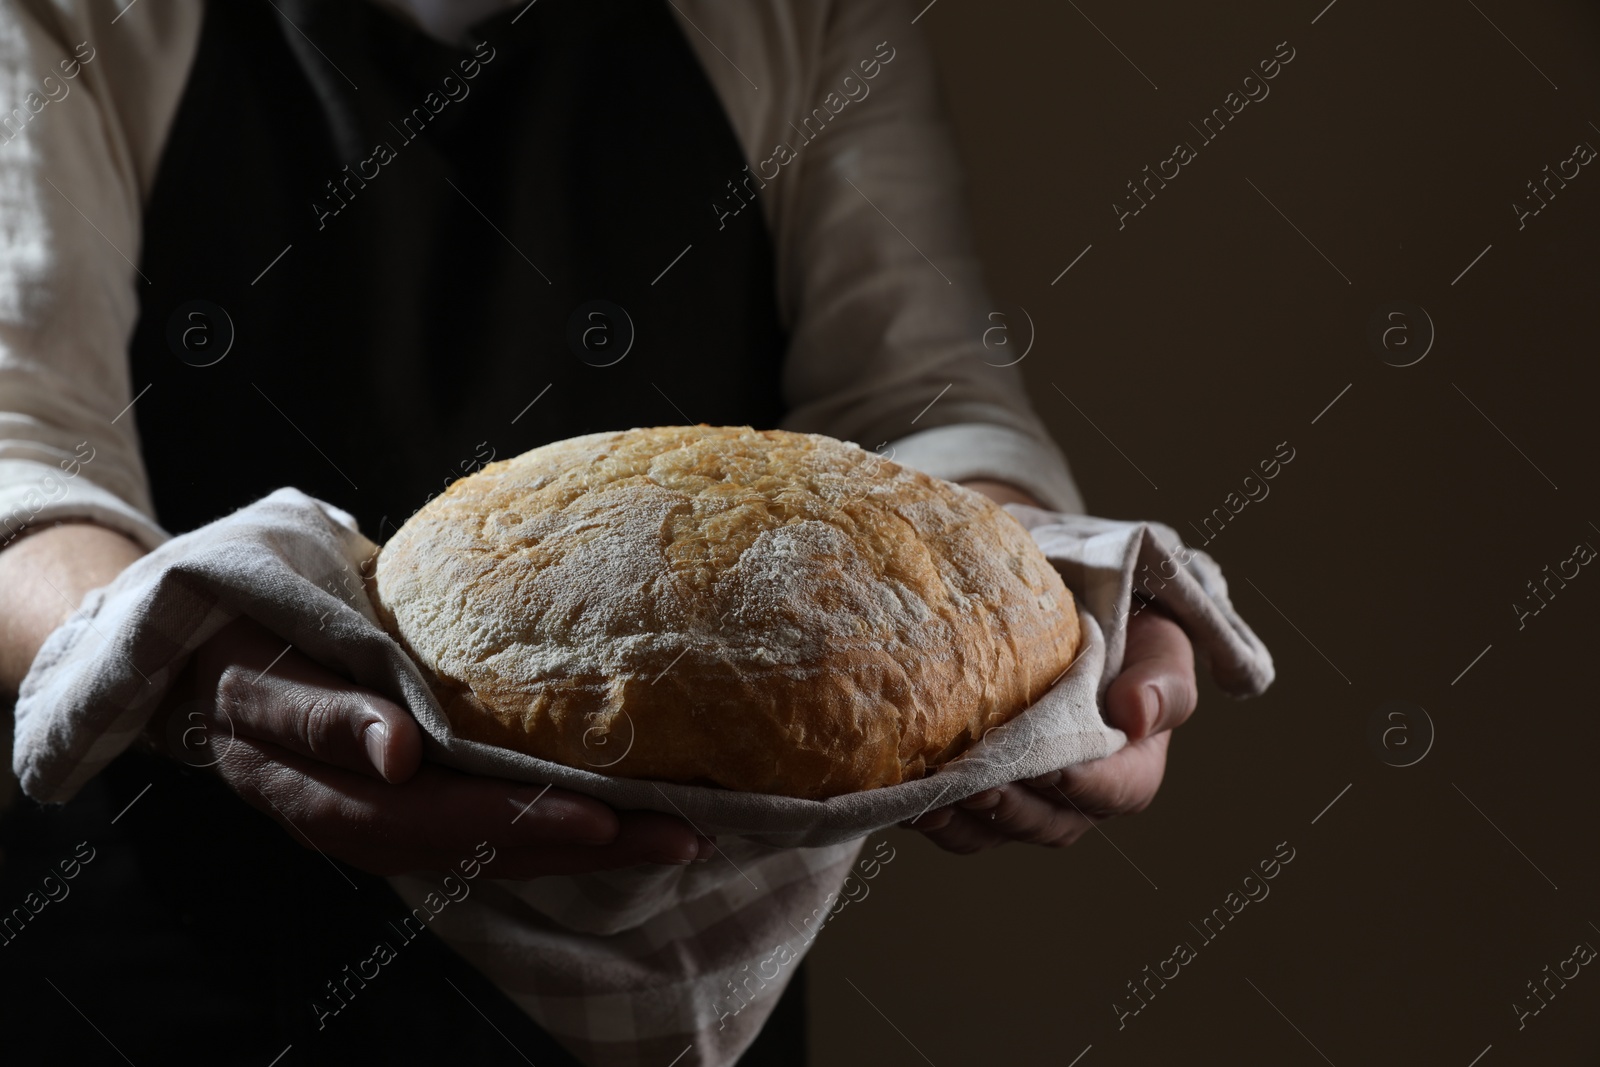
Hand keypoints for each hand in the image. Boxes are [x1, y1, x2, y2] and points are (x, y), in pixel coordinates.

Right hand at [147, 616, 713, 877]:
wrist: (219, 663)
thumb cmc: (246, 652)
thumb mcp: (265, 673)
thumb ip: (323, 713)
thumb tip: (397, 752)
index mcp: (325, 795)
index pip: (432, 819)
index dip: (515, 819)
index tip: (597, 815)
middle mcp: (370, 824)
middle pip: (486, 848)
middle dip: (586, 845)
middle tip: (683, 831)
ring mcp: (400, 822)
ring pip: (502, 850)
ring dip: (593, 847)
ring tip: (684, 832)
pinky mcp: (425, 807)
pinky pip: (501, 830)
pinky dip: (567, 830)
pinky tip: (631, 820)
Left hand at [902, 607, 1196, 853]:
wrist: (1073, 615)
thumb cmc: (1127, 632)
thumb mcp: (1161, 645)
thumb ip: (1163, 680)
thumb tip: (1138, 714)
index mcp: (1132, 768)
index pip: (1117, 791)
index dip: (1084, 784)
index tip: (1053, 767)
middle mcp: (1079, 796)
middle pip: (1050, 823)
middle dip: (1012, 809)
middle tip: (978, 785)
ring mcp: (1026, 797)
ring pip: (998, 831)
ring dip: (964, 823)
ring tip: (932, 801)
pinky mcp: (981, 789)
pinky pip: (958, 820)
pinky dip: (933, 814)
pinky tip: (905, 795)